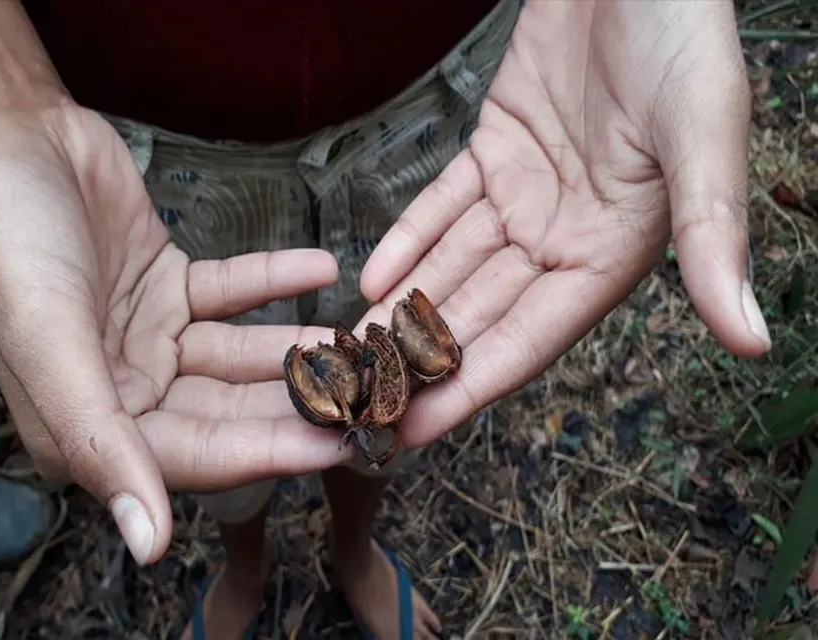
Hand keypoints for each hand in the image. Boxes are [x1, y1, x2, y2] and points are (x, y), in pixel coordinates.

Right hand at [0, 104, 351, 564]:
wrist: (5, 133)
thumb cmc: (8, 238)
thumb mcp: (46, 341)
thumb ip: (98, 442)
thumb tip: (147, 547)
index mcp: (88, 423)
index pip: (197, 454)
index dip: (272, 451)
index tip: (345, 443)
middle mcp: (124, 388)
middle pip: (229, 409)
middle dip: (299, 403)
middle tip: (372, 394)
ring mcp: (150, 335)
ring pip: (240, 354)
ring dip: (298, 345)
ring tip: (363, 337)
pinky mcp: (169, 285)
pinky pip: (233, 291)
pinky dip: (275, 280)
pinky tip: (321, 266)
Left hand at [358, 0, 770, 446]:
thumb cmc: (681, 35)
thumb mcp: (702, 133)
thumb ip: (713, 237)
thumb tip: (752, 343)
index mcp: (615, 248)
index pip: (532, 336)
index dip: (472, 385)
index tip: (416, 429)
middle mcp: (567, 232)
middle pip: (481, 312)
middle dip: (421, 358)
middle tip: (359, 399)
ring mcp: (527, 193)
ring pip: (454, 265)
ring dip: (403, 308)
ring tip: (350, 350)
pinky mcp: (495, 150)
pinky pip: (442, 206)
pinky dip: (408, 240)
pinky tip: (372, 279)